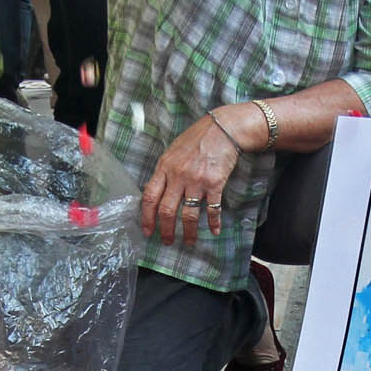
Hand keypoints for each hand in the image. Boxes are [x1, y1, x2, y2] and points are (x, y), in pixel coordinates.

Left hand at [140, 108, 248, 242]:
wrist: (223, 128)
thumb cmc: (198, 138)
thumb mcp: (174, 151)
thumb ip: (165, 170)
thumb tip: (158, 190)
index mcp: (164, 167)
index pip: (149, 196)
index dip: (146, 216)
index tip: (147, 230)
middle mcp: (178, 175)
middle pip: (166, 210)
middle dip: (165, 230)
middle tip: (167, 241)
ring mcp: (196, 180)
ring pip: (188, 214)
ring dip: (188, 232)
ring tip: (189, 241)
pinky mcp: (214, 183)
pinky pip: (212, 208)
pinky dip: (213, 222)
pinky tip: (214, 230)